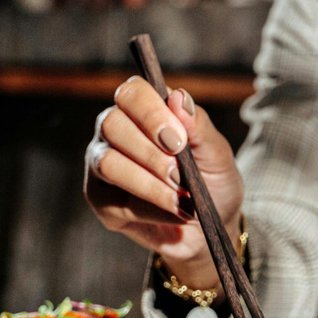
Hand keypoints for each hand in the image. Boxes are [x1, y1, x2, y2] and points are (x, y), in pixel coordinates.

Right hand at [84, 78, 243, 269]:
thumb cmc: (211, 179)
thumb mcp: (216, 152)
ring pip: (108, 163)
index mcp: (142, 109)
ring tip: (182, 197)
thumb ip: (198, 125)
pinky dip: (152, 209)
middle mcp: (115, 131)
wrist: (211, 225)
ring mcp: (102, 164)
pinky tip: (176, 213)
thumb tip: (178, 97)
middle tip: (180, 174)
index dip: (151, 113)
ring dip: (150, 183)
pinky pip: (116, 202)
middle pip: (112, 124)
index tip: (178, 140)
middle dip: (150, 153)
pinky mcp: (101, 200)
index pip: (131, 92)